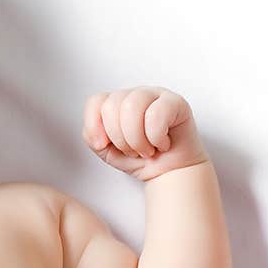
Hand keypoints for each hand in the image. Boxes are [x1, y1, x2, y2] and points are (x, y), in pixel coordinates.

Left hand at [82, 87, 209, 180]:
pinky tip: (162, 143)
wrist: (169, 172)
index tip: (103, 145)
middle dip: (120, 138)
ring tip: (146, 149)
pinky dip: (156, 137)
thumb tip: (98, 136)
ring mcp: (155, 95)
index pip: (96, 101)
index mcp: (114, 102)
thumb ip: (92, 137)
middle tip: (132, 150)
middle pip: (112, 105)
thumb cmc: (139, 158)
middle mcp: (133, 95)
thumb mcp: (106, 150)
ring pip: (132, 107)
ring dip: (137, 139)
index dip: (95, 126)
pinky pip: (156, 114)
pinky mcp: (175, 102)